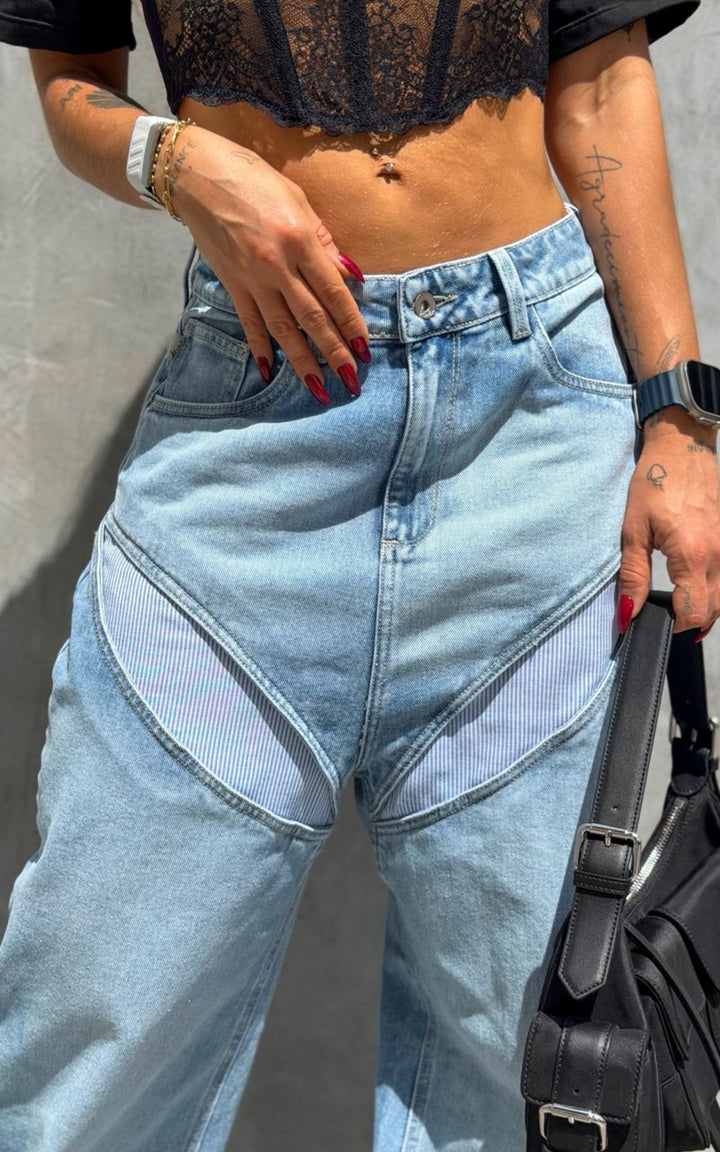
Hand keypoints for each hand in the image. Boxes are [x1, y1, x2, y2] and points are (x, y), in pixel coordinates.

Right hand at [154, 123, 369, 404]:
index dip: (351, 323)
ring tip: (319, 388)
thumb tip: (350, 273)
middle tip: (351, 380)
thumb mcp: (297, 199)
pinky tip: (270, 371)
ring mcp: (252, 278)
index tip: (365, 348)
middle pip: (311, 317)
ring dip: (302, 361)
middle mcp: (277, 265)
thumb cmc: (253, 179)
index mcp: (300, 239)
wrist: (197, 175)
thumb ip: (324, 240)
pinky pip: (249, 322)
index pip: (333, 292)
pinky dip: (259, 348)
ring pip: (282, 329)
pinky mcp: (232, 284)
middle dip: (334, 352)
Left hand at [617, 405, 719, 638]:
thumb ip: (632, 575)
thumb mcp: (633, 530)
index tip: (650, 620)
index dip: (672, 624)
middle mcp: (718, 555)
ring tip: (676, 607)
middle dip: (687, 621)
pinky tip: (693, 588)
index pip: (693, 611)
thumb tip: (627, 614)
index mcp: (692, 555)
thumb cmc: (653, 483)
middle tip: (660, 617)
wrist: (682, 447)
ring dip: (703, 610)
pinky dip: (712, 592)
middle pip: (712, 610)